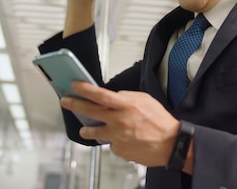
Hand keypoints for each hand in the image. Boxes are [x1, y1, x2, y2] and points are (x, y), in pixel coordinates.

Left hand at [60, 82, 179, 166]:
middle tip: (66, 102)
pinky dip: (113, 140)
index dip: (85, 89)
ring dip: (87, 129)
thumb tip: (114, 96)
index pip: (100, 95)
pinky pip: (110, 143)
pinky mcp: (119, 150)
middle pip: (90, 111)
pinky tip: (122, 139)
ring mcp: (117, 137)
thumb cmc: (161, 121)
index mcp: (126, 106)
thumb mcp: (146, 100)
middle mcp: (119, 121)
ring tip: (85, 128)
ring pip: (94, 132)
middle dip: (74, 105)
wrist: (171, 144)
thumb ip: (128, 97)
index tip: (75, 85)